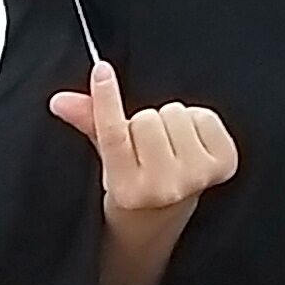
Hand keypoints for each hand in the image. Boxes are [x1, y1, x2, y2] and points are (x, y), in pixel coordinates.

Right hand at [48, 65, 240, 222]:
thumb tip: (60, 100)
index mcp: (127, 190)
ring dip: (170, 122)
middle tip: (146, 145)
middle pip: (147, 119)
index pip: (114, 134)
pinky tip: (191, 145)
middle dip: (143, 122)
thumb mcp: (108, 160)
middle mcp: (163, 188)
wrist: (167, 214)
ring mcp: (196, 179)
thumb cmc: (133, 180)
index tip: (102, 69)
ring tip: (169, 145)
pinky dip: (197, 122)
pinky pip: (204, 117)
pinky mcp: (224, 165)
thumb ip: (88, 124)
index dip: (106, 98)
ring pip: (175, 114)